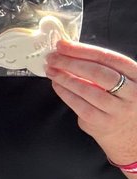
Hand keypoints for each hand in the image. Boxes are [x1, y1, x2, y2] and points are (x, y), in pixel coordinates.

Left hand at [46, 41, 136, 166]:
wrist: (129, 134)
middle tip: (52, 57)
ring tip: (51, 69)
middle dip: (71, 62)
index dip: (83, 50)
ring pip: (87, 89)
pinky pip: (79, 105)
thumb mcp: (123, 81)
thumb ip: (103, 68)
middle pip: (98, 73)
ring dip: (64, 77)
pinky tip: (56, 84)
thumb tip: (69, 52)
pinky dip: (65, 92)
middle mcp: (132, 92)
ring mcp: (117, 110)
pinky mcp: (101, 123)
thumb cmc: (121, 100)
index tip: (63, 44)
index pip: (109, 58)